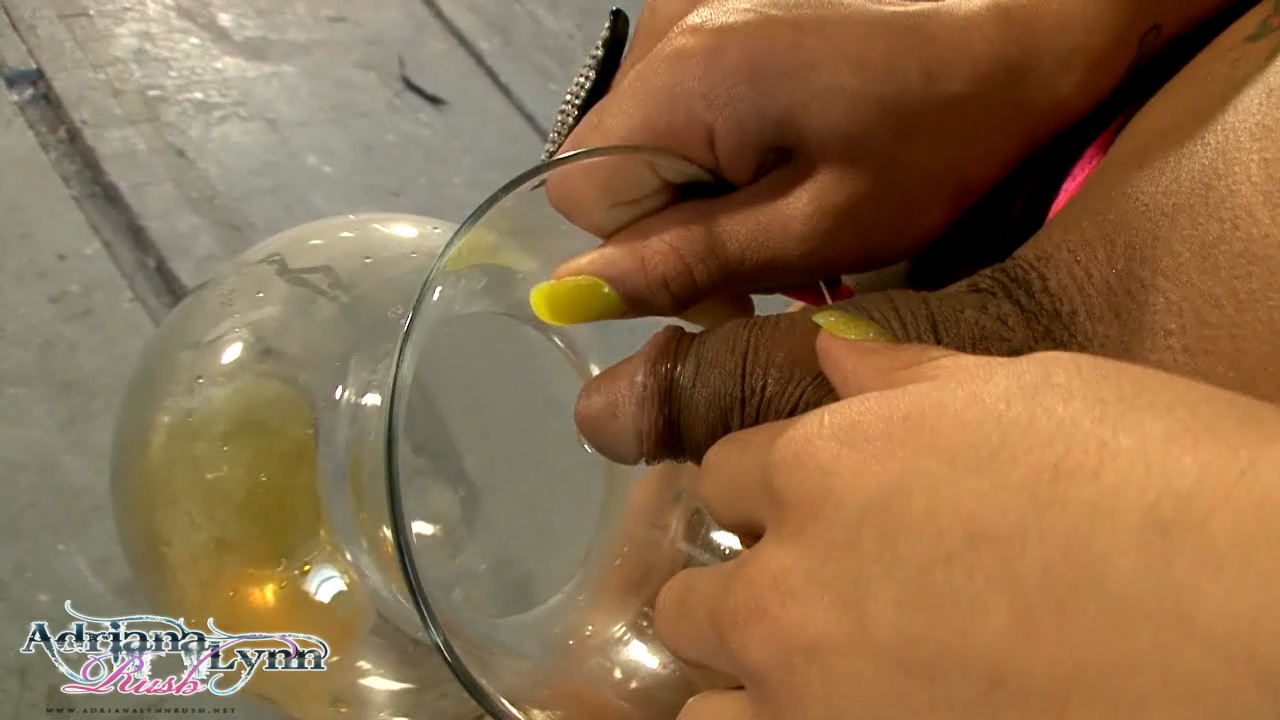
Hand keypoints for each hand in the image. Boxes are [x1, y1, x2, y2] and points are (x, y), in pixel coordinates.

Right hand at [534, 0, 1207, 323]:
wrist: (1036, 17)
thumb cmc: (945, 132)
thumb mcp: (823, 222)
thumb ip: (692, 258)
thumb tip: (571, 296)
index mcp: (686, 78)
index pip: (582, 191)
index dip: (642, 257)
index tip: (733, 283)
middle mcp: (667, 27)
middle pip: (614, 163)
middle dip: (682, 226)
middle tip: (782, 253)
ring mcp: (697, 5)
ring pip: (651, 137)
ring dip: (708, 187)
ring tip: (802, 195)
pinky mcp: (730, 5)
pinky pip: (687, 99)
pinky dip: (728, 143)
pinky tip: (801, 144)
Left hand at [656, 328, 1279, 719]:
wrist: (1246, 616)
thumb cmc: (1155, 478)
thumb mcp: (1028, 392)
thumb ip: (901, 380)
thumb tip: (830, 351)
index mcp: (820, 468)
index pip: (724, 472)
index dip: (764, 486)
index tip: (797, 502)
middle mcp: (787, 587)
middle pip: (694, 598)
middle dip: (738, 589)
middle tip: (807, 599)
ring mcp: (808, 697)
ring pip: (700, 702)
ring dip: (735, 685)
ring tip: (801, 679)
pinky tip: (837, 713)